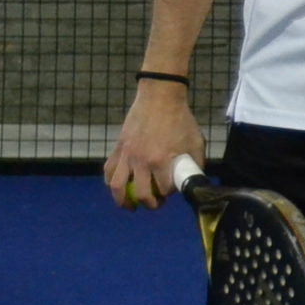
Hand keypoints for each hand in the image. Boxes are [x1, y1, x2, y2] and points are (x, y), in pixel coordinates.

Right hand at [104, 81, 205, 209]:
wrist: (159, 98)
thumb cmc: (180, 119)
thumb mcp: (195, 142)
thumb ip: (196, 163)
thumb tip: (194, 179)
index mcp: (161, 161)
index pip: (164, 189)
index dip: (170, 193)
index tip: (173, 191)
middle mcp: (141, 162)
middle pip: (141, 195)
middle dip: (150, 204)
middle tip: (156, 203)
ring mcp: (127, 156)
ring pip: (117, 188)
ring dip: (123, 202)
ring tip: (131, 206)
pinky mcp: (118, 149)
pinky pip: (108, 171)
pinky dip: (110, 182)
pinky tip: (118, 187)